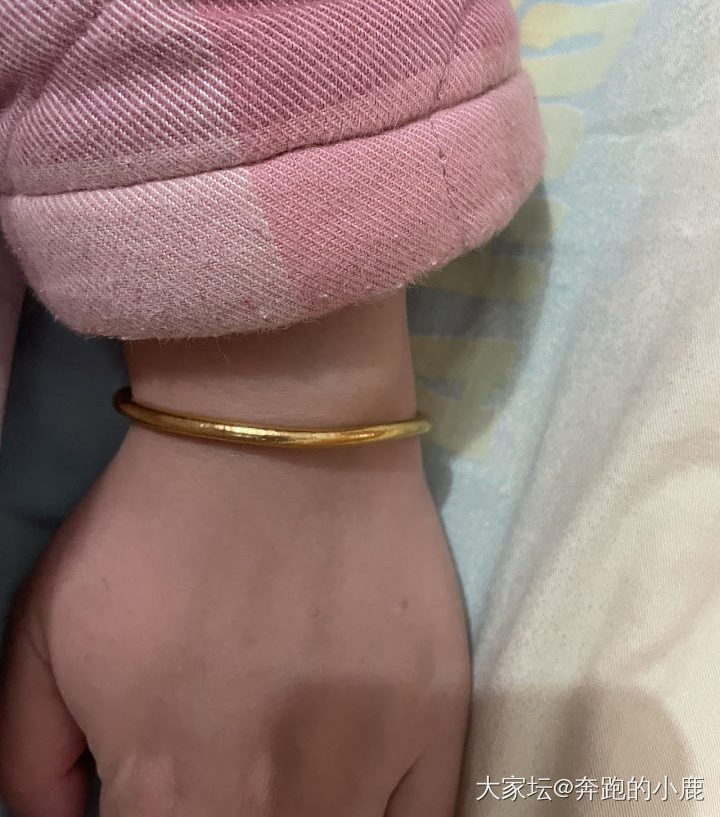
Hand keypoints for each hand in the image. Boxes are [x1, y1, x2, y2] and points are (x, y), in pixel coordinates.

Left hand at [0, 293, 470, 815]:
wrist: (276, 432)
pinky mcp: (436, 713)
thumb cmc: (154, 525)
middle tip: (223, 758)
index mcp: (166, 789)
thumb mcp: (45, 632)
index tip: (163, 784)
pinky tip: (354, 775)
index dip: (154, 814)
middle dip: (224, 811)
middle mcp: (274, 802)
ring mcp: (368, 761)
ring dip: (301, 812)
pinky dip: (385, 816)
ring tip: (282, 754)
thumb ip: (32, 757)